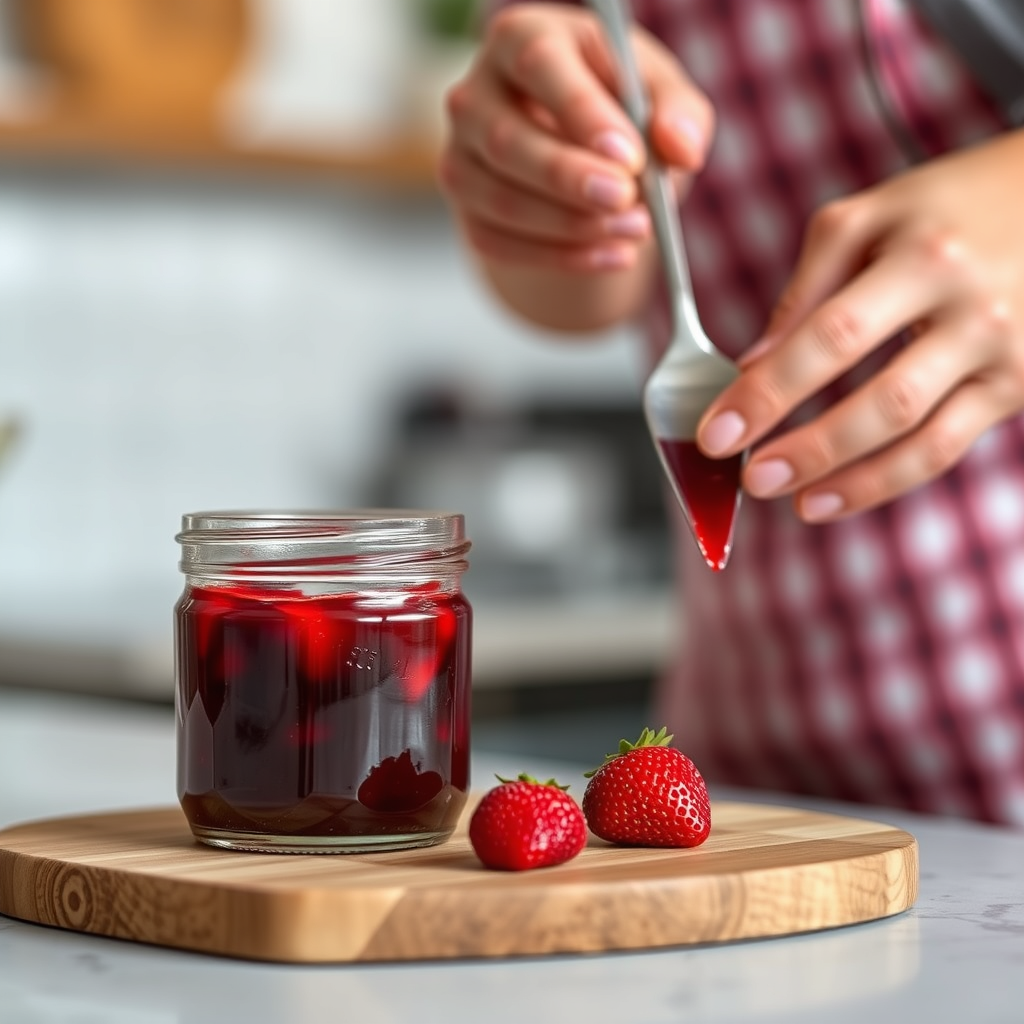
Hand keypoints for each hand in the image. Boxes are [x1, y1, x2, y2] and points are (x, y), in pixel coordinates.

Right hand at [439, 3, 711, 275]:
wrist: (583, 161)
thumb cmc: (620, 110)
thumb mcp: (660, 95)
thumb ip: (680, 113)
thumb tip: (681, 148)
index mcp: (522, 38)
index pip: (538, 64)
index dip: (581, 112)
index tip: (629, 155)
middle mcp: (475, 94)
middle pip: (507, 140)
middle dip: (571, 178)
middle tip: (628, 200)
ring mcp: (460, 156)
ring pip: (501, 201)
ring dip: (573, 225)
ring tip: (636, 229)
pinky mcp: (466, 211)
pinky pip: (501, 243)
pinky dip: (562, 257)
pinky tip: (613, 255)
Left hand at [696, 129, 1023, 521]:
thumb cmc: (946, 210)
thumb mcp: (870, 219)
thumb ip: (805, 290)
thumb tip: (750, 367)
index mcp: (922, 256)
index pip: (831, 336)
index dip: (769, 392)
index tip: (717, 432)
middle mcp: (971, 308)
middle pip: (883, 399)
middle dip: (809, 447)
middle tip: (750, 477)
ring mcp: (1003, 353)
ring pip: (920, 437)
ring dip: (848, 478)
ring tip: (789, 500)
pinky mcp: (1019, 386)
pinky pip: (946, 448)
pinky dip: (885, 481)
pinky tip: (832, 498)